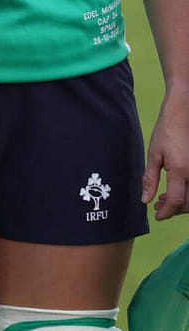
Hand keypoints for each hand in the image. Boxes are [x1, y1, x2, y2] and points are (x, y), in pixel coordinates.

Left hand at [143, 91, 188, 219]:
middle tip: (158, 207)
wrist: (183, 114)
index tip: (156, 216)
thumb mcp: (154, 154)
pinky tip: (175, 189)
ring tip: (164, 198)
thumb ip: (150, 179)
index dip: (166, 212)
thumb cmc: (167, 131)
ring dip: (182, 203)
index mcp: (181, 171)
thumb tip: (145, 200)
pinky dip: (187, 193)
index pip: (176, 201)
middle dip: (174, 209)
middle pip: (188, 203)